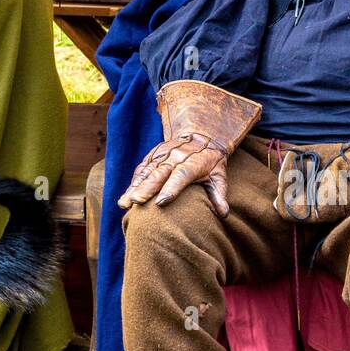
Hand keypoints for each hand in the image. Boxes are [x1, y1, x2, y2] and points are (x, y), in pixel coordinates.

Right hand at [117, 132, 233, 217]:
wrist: (202, 136)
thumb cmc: (211, 162)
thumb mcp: (219, 176)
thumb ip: (219, 194)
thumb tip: (224, 215)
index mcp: (193, 163)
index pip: (181, 176)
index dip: (171, 188)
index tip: (160, 202)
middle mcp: (176, 157)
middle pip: (160, 173)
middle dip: (146, 188)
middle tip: (136, 202)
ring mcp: (163, 154)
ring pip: (147, 170)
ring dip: (135, 186)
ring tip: (125, 202)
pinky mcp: (154, 153)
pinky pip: (143, 166)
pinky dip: (134, 180)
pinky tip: (127, 194)